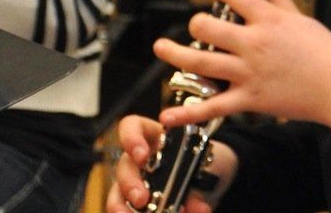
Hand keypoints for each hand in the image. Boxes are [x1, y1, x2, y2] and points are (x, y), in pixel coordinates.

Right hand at [105, 114, 238, 212]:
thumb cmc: (205, 161)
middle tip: (142, 199)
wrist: (213, 176)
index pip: (132, 127)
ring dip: (122, 206)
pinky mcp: (135, 201)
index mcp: (156, 138)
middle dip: (130, 183)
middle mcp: (140, 159)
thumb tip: (200, 208)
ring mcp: (135, 180)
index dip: (131, 138)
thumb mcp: (207, 164)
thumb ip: (202, 183)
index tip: (142, 155)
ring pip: (117, 192)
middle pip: (124, 166)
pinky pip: (125, 208)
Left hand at [154, 0, 330, 133]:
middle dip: (197, 23)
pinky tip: (169, 114)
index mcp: (270, 20)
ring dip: (175, 54)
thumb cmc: (327, 53)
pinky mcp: (248, 100)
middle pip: (208, 27)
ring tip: (162, 48)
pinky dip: (187, 112)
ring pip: (200, 62)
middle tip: (198, 25)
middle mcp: (254, 44)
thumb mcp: (303, 18)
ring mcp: (248, 73)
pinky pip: (211, 108)